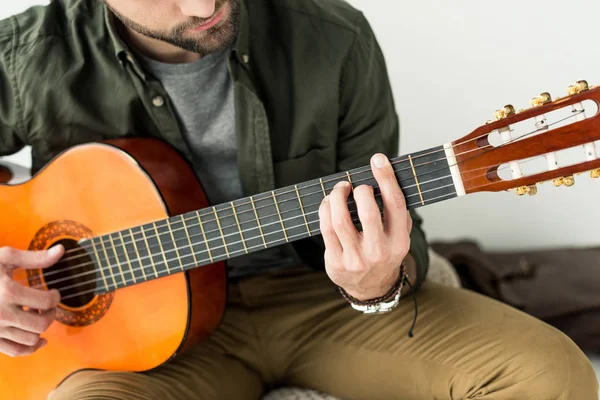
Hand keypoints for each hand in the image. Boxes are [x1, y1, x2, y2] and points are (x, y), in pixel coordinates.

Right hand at [0, 245, 62, 356]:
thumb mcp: (5, 258)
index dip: (55, 297)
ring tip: (36, 315)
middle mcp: (1, 314)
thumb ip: (34, 257)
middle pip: (41, 323)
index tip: (53, 293)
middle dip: (51, 314)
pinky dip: (31, 348)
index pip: (46, 301)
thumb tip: (61, 251)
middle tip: (48, 305)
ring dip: (40, 328)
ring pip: (31, 339)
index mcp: (8, 292)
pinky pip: (16, 351)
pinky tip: (40, 339)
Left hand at [319, 154, 412, 300]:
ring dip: (337, 197)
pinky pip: (326, 229)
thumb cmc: (384, 250)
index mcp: (400, 241)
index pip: (395, 204)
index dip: (386, 178)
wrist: (371, 287)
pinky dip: (325, 210)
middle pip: (368, 211)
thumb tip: (385, 174)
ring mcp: (356, 258)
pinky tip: (328, 203)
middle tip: (355, 185)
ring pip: (341, 219)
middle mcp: (379, 251)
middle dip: (359, 190)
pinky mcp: (336, 262)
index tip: (378, 159)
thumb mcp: (398, 234)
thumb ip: (396, 210)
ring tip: (340, 189)